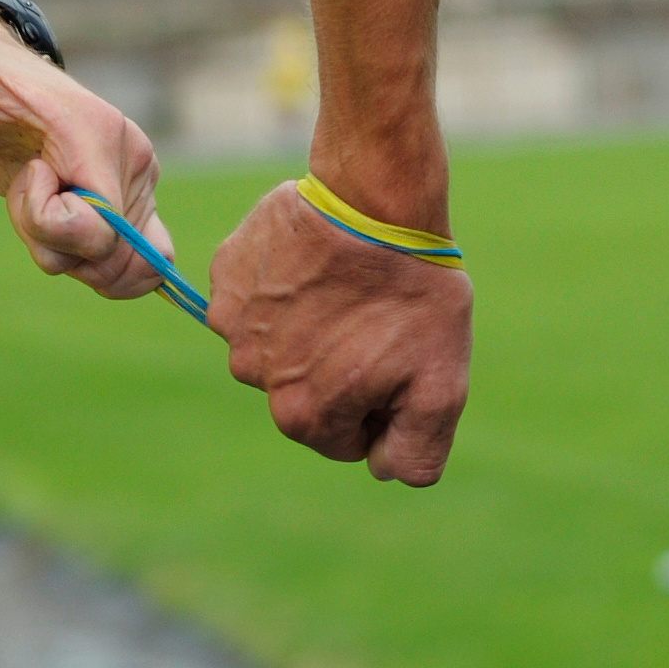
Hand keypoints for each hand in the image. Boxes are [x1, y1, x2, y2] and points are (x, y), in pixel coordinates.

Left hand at [0, 8, 174, 298]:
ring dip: (68, 251)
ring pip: (120, 264)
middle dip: (52, 240)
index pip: (100, 227)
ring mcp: (138, 182)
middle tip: (26, 184)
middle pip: (108, 253)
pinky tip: (63, 232)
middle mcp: (133, 159)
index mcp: (98, 133)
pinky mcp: (131, 200)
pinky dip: (102, 267)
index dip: (47, 225)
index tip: (24, 174)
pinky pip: (146, 262)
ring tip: (39, 197)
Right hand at [209, 183, 471, 485]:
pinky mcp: (225, 275)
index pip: (345, 438)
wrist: (373, 197)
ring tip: (344, 286)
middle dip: (338, 367)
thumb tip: (384, 470)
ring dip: (307, 326)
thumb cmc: (412, 293)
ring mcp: (231, 322)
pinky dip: (282, 286)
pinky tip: (316, 262)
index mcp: (302, 415)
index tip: (395, 358)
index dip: (380, 403)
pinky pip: (256, 297)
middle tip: (373, 319)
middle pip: (305, 392)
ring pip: (278, 343)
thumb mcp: (442, 385)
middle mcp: (252, 376)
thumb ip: (418, 450)